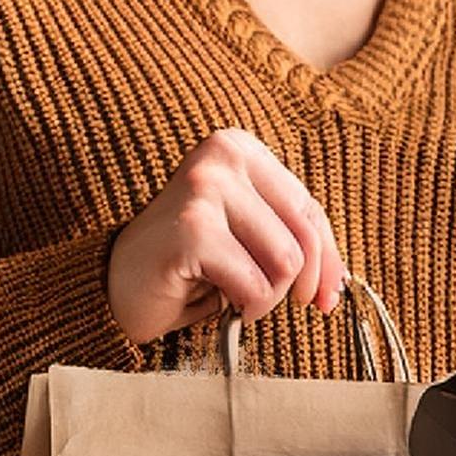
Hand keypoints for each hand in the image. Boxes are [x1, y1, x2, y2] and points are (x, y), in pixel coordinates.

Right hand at [107, 129, 345, 345]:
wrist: (116, 288)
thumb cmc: (190, 265)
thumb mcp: (250, 239)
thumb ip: (294, 241)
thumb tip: (340, 284)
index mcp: (240, 148)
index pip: (310, 208)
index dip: (327, 260)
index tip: (326, 299)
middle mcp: (222, 155)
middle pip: (303, 234)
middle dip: (297, 283)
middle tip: (266, 301)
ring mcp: (204, 187)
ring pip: (285, 261)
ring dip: (265, 296)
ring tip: (231, 294)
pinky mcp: (192, 228)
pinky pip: (256, 284)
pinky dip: (246, 307)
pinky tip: (215, 300)